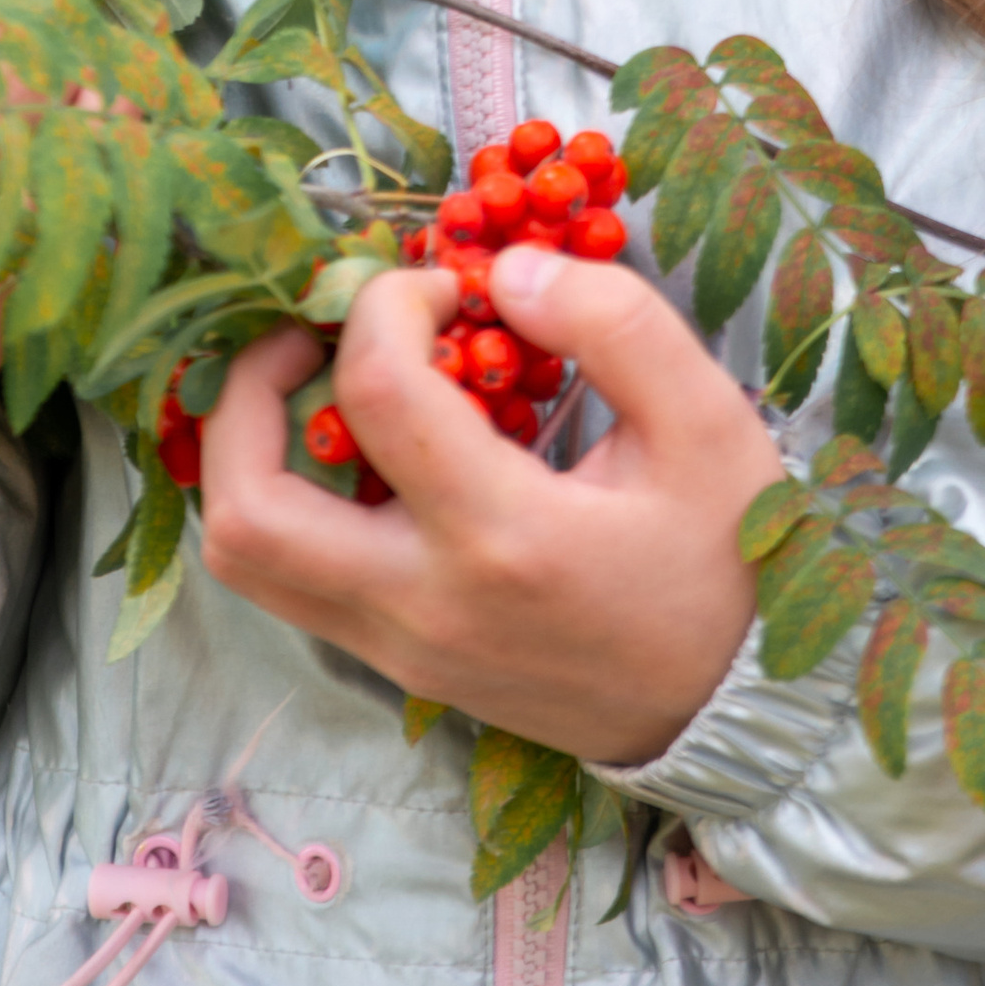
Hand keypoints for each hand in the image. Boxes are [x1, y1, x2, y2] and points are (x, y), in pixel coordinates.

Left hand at [198, 245, 784, 768]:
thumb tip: (505, 273)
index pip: (377, 393)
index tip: (448, 288)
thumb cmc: (727, 563)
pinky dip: (290, 500)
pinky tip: (361, 447)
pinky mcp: (400, 665)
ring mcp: (400, 648)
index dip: (387, 305)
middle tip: (314, 330)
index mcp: (505, 537)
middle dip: (246, 394)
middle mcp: (425, 605)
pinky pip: (292, 584)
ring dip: (252, 453)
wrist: (738, 712)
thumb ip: (615, 324)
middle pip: (248, 511)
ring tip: (320, 381)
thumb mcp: (709, 423)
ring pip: (247, 561)